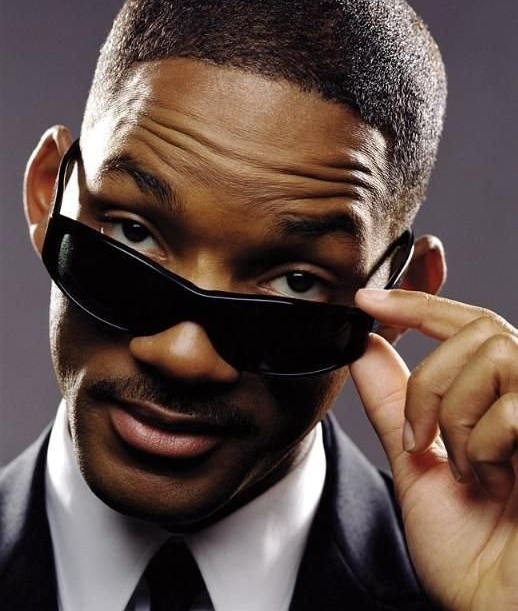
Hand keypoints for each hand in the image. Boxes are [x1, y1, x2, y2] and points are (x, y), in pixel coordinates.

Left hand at [351, 289, 517, 610]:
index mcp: (501, 399)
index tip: (368, 299)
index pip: (469, 323)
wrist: (498, 607)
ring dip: (455, 413)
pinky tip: (490, 483)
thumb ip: (393, 401)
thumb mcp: (415, 462)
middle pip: (478, 329)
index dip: (419, 302)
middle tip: (419, 438)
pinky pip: (515, 406)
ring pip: (494, 355)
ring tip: (462, 467)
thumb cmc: (469, 549)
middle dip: (430, 382)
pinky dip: (482, 443)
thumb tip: (365, 344)